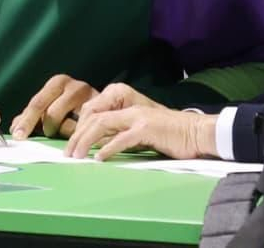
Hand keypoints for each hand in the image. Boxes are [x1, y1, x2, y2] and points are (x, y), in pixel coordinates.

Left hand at [9, 74, 97, 139]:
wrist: (110, 106)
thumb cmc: (74, 109)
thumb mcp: (51, 109)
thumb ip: (33, 117)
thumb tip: (15, 128)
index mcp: (58, 82)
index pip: (38, 103)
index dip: (26, 121)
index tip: (18, 136)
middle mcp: (75, 86)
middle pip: (51, 113)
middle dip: (44, 128)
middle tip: (45, 135)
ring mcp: (91, 98)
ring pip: (68, 124)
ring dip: (62, 133)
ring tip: (65, 133)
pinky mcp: (104, 114)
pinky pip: (84, 131)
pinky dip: (77, 137)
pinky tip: (78, 137)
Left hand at [62, 83, 215, 160]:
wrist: (196, 132)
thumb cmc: (168, 134)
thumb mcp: (139, 129)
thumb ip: (120, 131)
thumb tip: (97, 144)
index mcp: (125, 104)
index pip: (93, 111)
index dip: (79, 127)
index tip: (71, 144)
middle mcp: (128, 106)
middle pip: (93, 117)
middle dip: (76, 136)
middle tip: (68, 154)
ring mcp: (137, 116)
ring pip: (102, 124)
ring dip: (85, 141)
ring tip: (77, 156)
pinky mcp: (147, 128)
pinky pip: (122, 138)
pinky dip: (108, 148)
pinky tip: (99, 158)